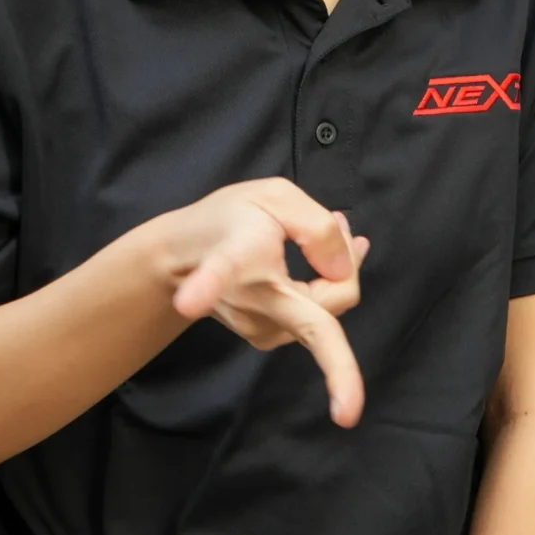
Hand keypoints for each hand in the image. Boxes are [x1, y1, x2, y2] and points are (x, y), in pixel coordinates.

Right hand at [143, 179, 370, 425]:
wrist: (183, 258)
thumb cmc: (227, 220)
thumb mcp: (275, 197)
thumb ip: (316, 228)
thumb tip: (341, 271)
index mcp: (234, 261)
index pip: (223, 274)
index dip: (207, 287)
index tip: (188, 304)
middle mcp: (247, 305)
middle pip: (330, 308)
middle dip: (351, 264)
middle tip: (338, 220)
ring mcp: (258, 330)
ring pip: (329, 309)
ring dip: (338, 273)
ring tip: (326, 231)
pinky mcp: (265, 337)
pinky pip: (316, 318)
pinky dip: (328, 287)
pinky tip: (324, 260)